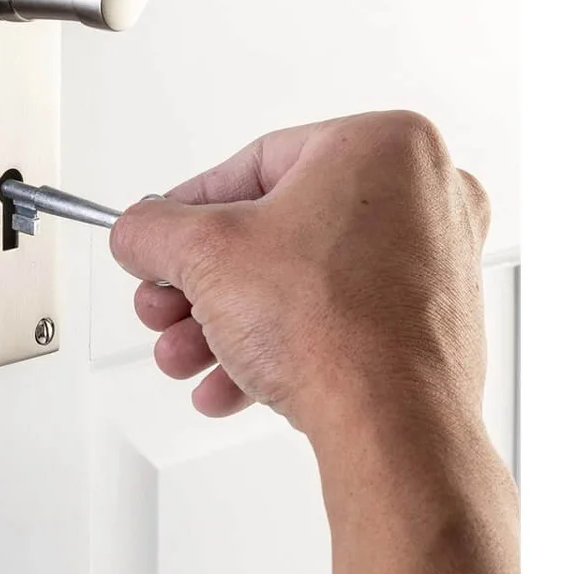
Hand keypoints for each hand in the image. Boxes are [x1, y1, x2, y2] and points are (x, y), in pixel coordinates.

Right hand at [109, 110, 491, 445]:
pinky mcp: (433, 320)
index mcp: (383, 145)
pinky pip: (337, 317)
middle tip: (168, 305)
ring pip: (301, 279)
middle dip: (204, 281)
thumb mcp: (204, 254)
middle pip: (275, 229)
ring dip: (229, 320)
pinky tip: (230, 381)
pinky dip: (280, 343)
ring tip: (188, 354)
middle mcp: (423, 193)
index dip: (189, 209)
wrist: (394, 428)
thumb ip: (152, 229)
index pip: (254, 164)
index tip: (161, 235)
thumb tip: (139, 232)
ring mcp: (435, 260)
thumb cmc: (334, 329)